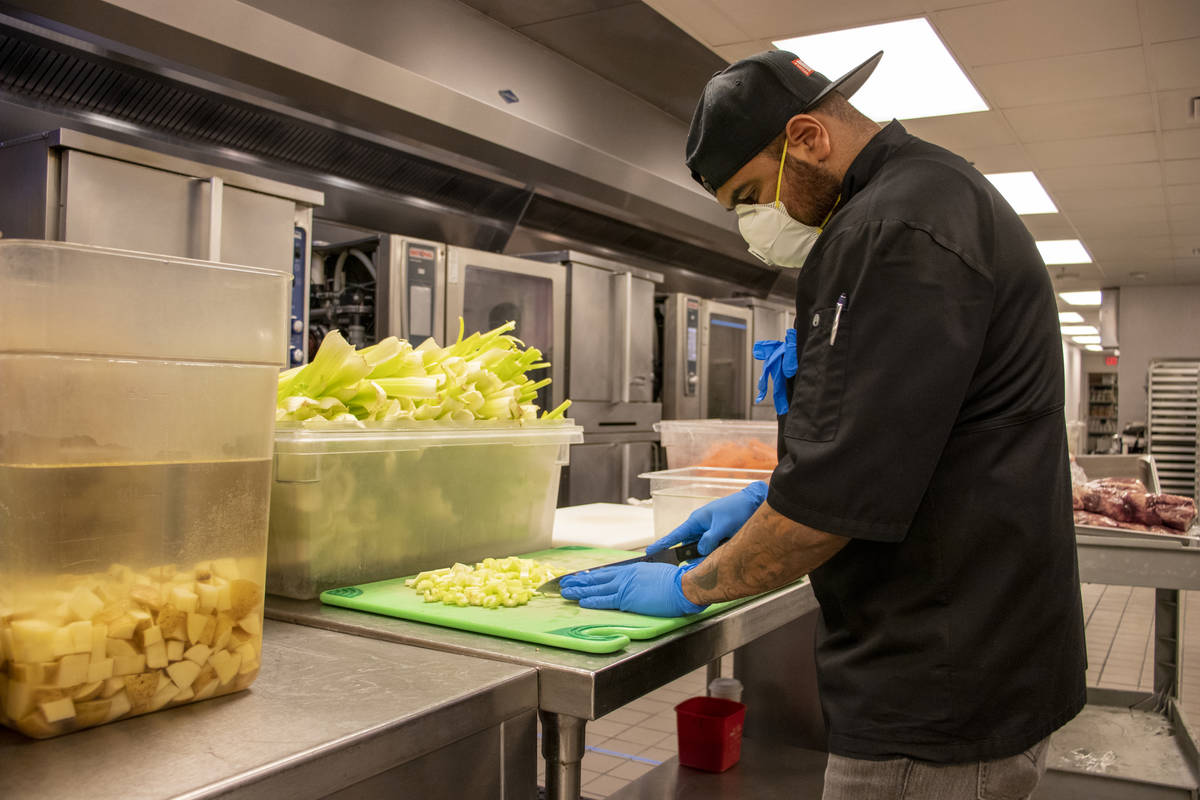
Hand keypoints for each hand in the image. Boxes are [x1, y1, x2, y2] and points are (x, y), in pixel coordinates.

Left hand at [559, 562, 706, 617]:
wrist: (681, 586)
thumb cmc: (675, 581)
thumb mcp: (656, 573)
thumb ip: (644, 577)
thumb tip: (641, 580)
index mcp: (632, 569)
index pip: (607, 573)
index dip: (593, 575)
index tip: (582, 576)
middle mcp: (625, 576)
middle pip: (597, 578)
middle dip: (581, 581)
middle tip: (566, 582)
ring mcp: (624, 587)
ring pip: (596, 589)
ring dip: (580, 590)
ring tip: (567, 591)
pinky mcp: (626, 600)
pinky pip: (605, 601)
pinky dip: (592, 601)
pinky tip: (582, 602)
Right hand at [646, 481, 767, 555]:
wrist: (753, 502)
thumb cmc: (737, 510)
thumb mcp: (722, 526)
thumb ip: (710, 540)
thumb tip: (701, 551)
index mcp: (696, 521)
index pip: (675, 535)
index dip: (662, 544)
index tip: (649, 552)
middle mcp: (700, 526)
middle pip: (687, 545)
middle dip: (688, 556)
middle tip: (686, 567)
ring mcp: (708, 530)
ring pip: (701, 548)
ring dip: (705, 555)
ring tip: (711, 555)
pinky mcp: (718, 535)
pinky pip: (711, 547)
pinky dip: (714, 552)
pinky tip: (721, 552)